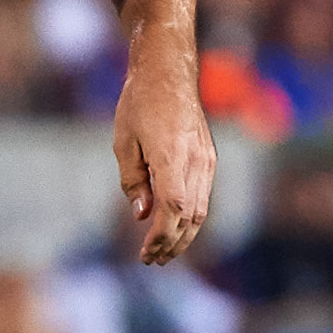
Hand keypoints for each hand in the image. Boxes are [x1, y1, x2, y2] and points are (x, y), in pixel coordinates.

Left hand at [111, 68, 216, 264]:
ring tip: (165, 252)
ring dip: (185, 235)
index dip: (161, 236)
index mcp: (172, 155)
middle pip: (191, 216)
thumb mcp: (124, 142)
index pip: (173, 209)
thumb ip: (133, 181)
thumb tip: (142, 216)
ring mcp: (207, 158)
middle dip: (172, 243)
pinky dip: (191, 217)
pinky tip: (176, 226)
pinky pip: (203, 195)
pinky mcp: (209, 156)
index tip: (145, 253)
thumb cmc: (139, 102)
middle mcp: (196, 160)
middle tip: (152, 261)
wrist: (168, 71)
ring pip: (202, 209)